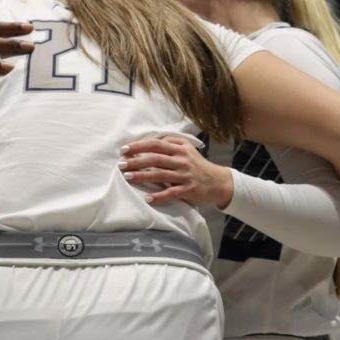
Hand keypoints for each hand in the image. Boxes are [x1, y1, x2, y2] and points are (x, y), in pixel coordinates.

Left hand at [119, 136, 233, 206]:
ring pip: (160, 175)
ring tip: (128, 177)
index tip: (124, 150)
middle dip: (136, 161)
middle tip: (121, 164)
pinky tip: (148, 199)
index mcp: (180, 148)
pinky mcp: (189, 190)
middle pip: (155, 158)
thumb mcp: (187, 148)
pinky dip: (160, 196)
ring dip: (142, 176)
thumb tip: (150, 140)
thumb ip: (171, 142)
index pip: (156, 144)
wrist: (218, 182)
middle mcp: (182, 160)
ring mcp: (185, 175)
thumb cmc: (197, 164)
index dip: (139, 146)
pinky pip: (172, 193)